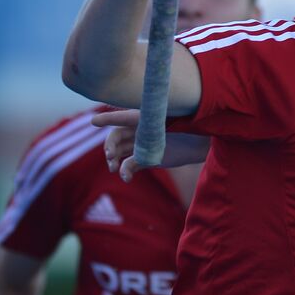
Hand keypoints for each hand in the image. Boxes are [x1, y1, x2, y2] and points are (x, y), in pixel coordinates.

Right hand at [91, 109, 210, 179]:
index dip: (108, 119)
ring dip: (113, 160)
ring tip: (113, 167)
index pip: (121, 117)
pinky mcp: (144, 159)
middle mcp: (138, 130)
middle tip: (110, 156)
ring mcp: (140, 145)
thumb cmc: (187, 128)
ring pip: (119, 152)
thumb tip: (137, 144)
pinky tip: (127, 177)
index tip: (93, 122)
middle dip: (109, 146)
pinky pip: (129, 165)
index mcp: (143, 117)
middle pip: (116, 136)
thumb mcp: (171, 128)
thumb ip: (153, 136)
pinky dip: (125, 171)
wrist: (200, 143)